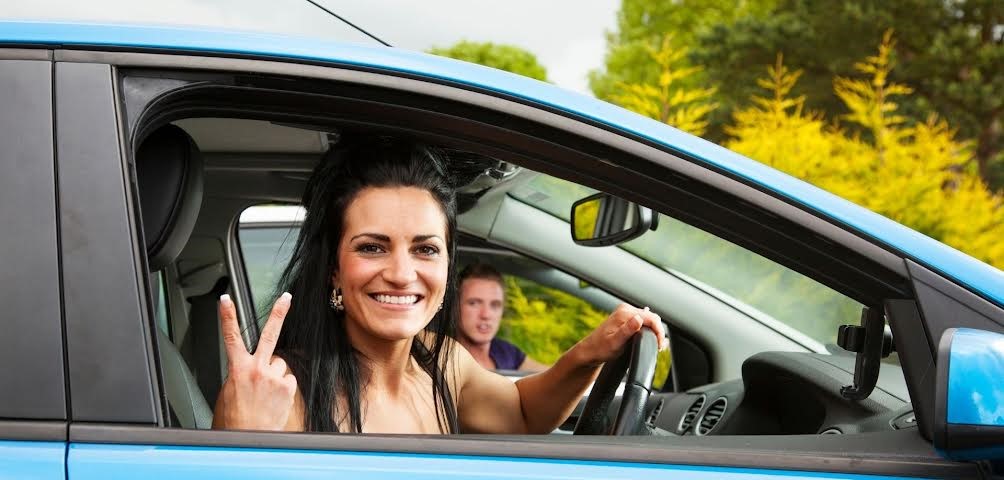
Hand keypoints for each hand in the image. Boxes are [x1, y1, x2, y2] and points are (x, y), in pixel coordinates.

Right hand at [212, 292, 297, 429]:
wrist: (249, 439)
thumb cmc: (234, 420)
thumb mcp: (226, 393)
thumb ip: (238, 374)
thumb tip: (245, 368)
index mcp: (237, 368)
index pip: (230, 337)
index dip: (227, 316)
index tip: (226, 299)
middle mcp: (257, 369)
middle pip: (269, 334)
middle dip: (278, 313)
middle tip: (286, 298)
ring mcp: (274, 376)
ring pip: (279, 365)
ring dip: (274, 374)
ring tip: (265, 393)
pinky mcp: (288, 386)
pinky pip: (287, 380)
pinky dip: (282, 387)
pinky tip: (274, 399)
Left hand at [575, 303, 666, 366]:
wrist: (590, 351)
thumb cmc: (600, 348)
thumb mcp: (615, 342)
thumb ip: (627, 330)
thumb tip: (639, 319)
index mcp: (624, 313)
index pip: (651, 318)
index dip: (659, 332)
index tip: (659, 344)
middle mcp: (626, 310)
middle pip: (652, 317)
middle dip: (658, 332)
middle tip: (658, 346)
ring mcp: (626, 313)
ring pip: (649, 319)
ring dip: (654, 331)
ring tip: (654, 344)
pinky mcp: (626, 318)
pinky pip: (643, 321)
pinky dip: (649, 330)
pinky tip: (648, 339)